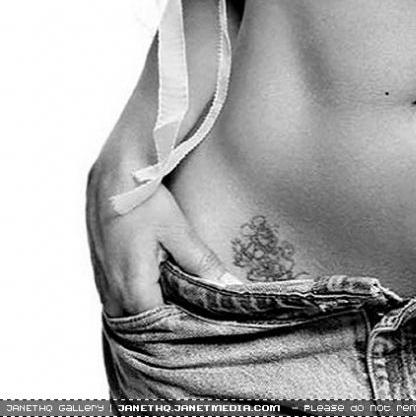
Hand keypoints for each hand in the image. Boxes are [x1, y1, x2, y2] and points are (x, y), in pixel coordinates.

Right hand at [86, 163, 232, 315]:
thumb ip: (201, 263)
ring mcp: (103, 282)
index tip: (204, 322)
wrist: (113, 173)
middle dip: (167, 321)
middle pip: (142, 324)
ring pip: (129, 311)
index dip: (183, 326)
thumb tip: (229, 286)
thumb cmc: (144, 200)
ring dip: (152, 307)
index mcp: (132, 288)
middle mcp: (112, 292)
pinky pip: (119, 297)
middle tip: (194, 312)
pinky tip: (157, 282)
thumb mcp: (177, 230)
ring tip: (179, 298)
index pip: (160, 327)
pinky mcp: (101, 270)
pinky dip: (138, 295)